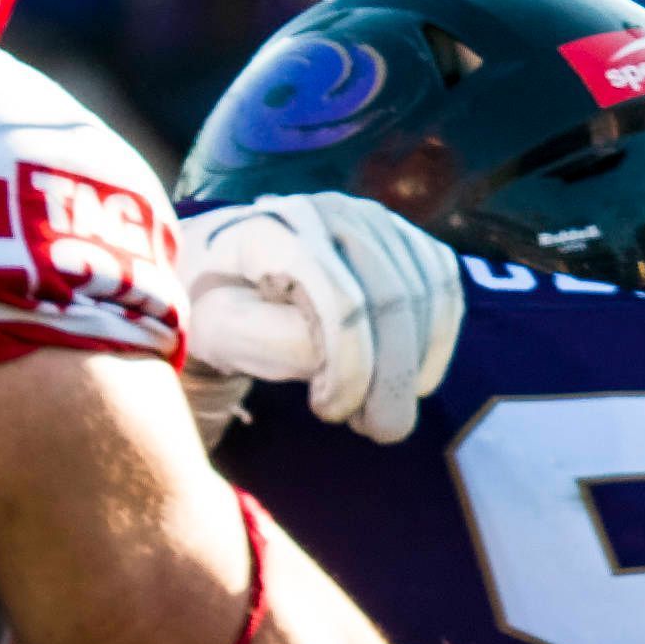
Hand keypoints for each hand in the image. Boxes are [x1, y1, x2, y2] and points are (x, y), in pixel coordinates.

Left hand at [176, 194, 464, 444]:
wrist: (209, 280)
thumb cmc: (202, 315)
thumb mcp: (212, 335)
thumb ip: (264, 340)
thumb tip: (330, 352)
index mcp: (271, 230)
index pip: (342, 301)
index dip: (352, 368)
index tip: (327, 413)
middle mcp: (324, 211)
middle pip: (392, 298)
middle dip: (392, 377)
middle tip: (377, 432)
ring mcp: (365, 216)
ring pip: (425, 293)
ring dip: (413, 364)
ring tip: (380, 413)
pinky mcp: (395, 235)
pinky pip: (442, 285)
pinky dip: (434, 340)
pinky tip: (408, 379)